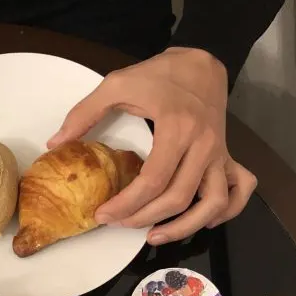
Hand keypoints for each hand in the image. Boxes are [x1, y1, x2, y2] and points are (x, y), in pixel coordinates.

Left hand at [47, 47, 256, 244]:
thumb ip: (85, 113)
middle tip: (118, 224)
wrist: (202, 60)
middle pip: (178, 198)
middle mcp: (204, 146)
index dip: (126, 204)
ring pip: (214, 203)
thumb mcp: (117, 83)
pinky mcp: (228, 156)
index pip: (152, 181)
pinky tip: (202, 221)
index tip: (102, 214)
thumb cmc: (158, 74)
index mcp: (177, 129)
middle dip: (144, 218)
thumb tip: (55, 143)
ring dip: (185, 227)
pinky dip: (226, 212)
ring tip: (154, 236)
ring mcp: (220, 154)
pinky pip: (240, 190)